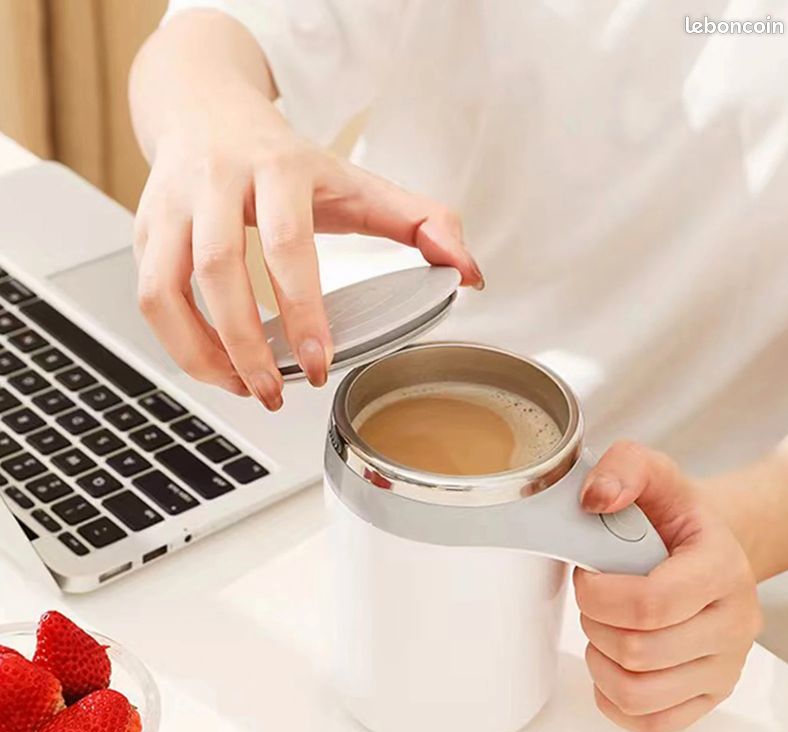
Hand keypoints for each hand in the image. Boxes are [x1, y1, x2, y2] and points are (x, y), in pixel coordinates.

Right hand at [133, 88, 481, 409]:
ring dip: (202, 354)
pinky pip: (150, 298)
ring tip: (246, 389)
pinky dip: (179, 344)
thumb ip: (420, 222)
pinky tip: (217, 366)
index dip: (303, 309)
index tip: (319, 362)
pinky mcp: (146, 231)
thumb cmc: (284, 157)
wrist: (206, 107)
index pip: (287, 244)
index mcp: (277, 168)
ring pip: (164, 290)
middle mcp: (216, 182)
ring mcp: (171, 206)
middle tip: (278, 393)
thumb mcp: (357, 181)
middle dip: (247, 346)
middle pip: (217, 270)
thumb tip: (467, 270)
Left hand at [574, 441, 761, 731]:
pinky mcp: (708, 695)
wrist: (703, 545)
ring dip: (599, 660)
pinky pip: (651, 723)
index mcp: (721, 568)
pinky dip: (614, 698)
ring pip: (639, 693)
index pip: (650, 604)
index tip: (587, 574)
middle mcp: (733, 623)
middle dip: (593, 622)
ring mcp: (723, 665)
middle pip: (639, 651)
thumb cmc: (674, 515)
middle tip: (592, 598)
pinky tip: (611, 660)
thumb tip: (595, 500)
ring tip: (601, 627)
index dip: (599, 594)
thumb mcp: (652, 472)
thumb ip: (622, 467)